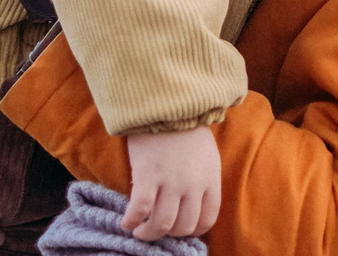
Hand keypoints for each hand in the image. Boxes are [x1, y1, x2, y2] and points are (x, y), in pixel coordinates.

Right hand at [124, 124, 220, 239]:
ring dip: (148, 234)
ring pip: (162, 224)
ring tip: (139, 232)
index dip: (193, 230)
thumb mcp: (206, 155)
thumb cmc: (185, 128)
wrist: (166, 104)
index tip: (180, 230)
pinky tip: (126, 223)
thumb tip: (191, 206)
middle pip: (184, 226)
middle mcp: (193, 184)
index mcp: (211, 178)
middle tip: (157, 229)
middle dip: (169, 234)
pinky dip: (131, 221)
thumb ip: (202, 180)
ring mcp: (171, 181)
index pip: (207, 218)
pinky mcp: (148, 175)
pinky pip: (140, 210)